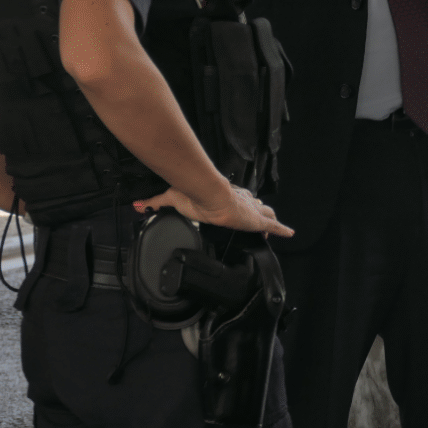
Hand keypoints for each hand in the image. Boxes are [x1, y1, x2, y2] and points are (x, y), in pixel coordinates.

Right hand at [133, 185, 293, 238]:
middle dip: (259, 210)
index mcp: (223, 195)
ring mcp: (249, 209)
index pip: (235, 197)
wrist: (207, 194)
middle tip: (262, 216)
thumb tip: (138, 204)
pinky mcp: (256, 219)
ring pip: (266, 213)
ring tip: (277, 227)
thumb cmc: (193, 194)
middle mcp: (239, 200)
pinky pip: (273, 224)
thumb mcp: (173, 199)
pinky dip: (281, 229)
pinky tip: (289, 233)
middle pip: (254, 204)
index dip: (241, 201)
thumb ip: (156, 202)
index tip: (243, 204)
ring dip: (270, 219)